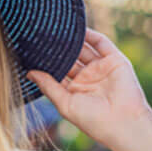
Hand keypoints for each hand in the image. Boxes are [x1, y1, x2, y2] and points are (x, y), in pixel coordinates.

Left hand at [27, 28, 150, 142]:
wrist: (123, 122)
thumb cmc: (93, 120)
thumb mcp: (65, 104)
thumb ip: (48, 86)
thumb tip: (29, 73)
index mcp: (75, 90)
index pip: (58, 70)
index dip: (46, 62)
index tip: (30, 51)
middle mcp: (87, 77)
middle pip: (70, 57)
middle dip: (58, 48)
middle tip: (41, 34)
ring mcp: (101, 68)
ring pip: (84, 48)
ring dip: (72, 39)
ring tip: (56, 28)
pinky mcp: (114, 60)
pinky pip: (101, 43)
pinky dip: (90, 34)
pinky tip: (77, 28)